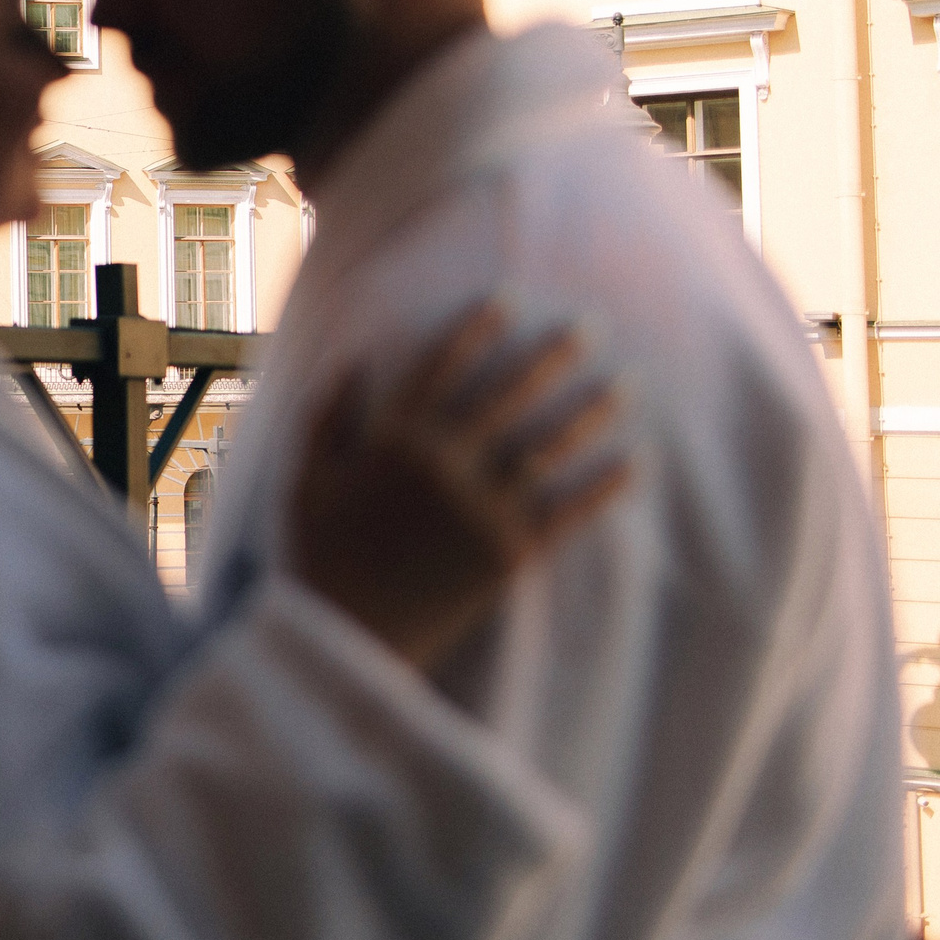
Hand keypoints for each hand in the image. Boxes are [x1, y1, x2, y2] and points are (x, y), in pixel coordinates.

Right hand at [289, 302, 630, 671]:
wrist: (346, 640)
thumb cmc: (319, 555)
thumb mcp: (305, 478)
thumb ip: (328, 417)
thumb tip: (354, 362)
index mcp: (393, 439)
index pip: (440, 367)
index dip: (475, 330)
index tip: (508, 300)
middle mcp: (443, 463)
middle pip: (507, 394)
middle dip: (550, 356)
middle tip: (589, 326)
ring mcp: (481, 507)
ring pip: (547, 446)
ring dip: (590, 411)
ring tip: (626, 384)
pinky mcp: (509, 553)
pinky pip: (567, 512)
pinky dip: (603, 487)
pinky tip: (635, 462)